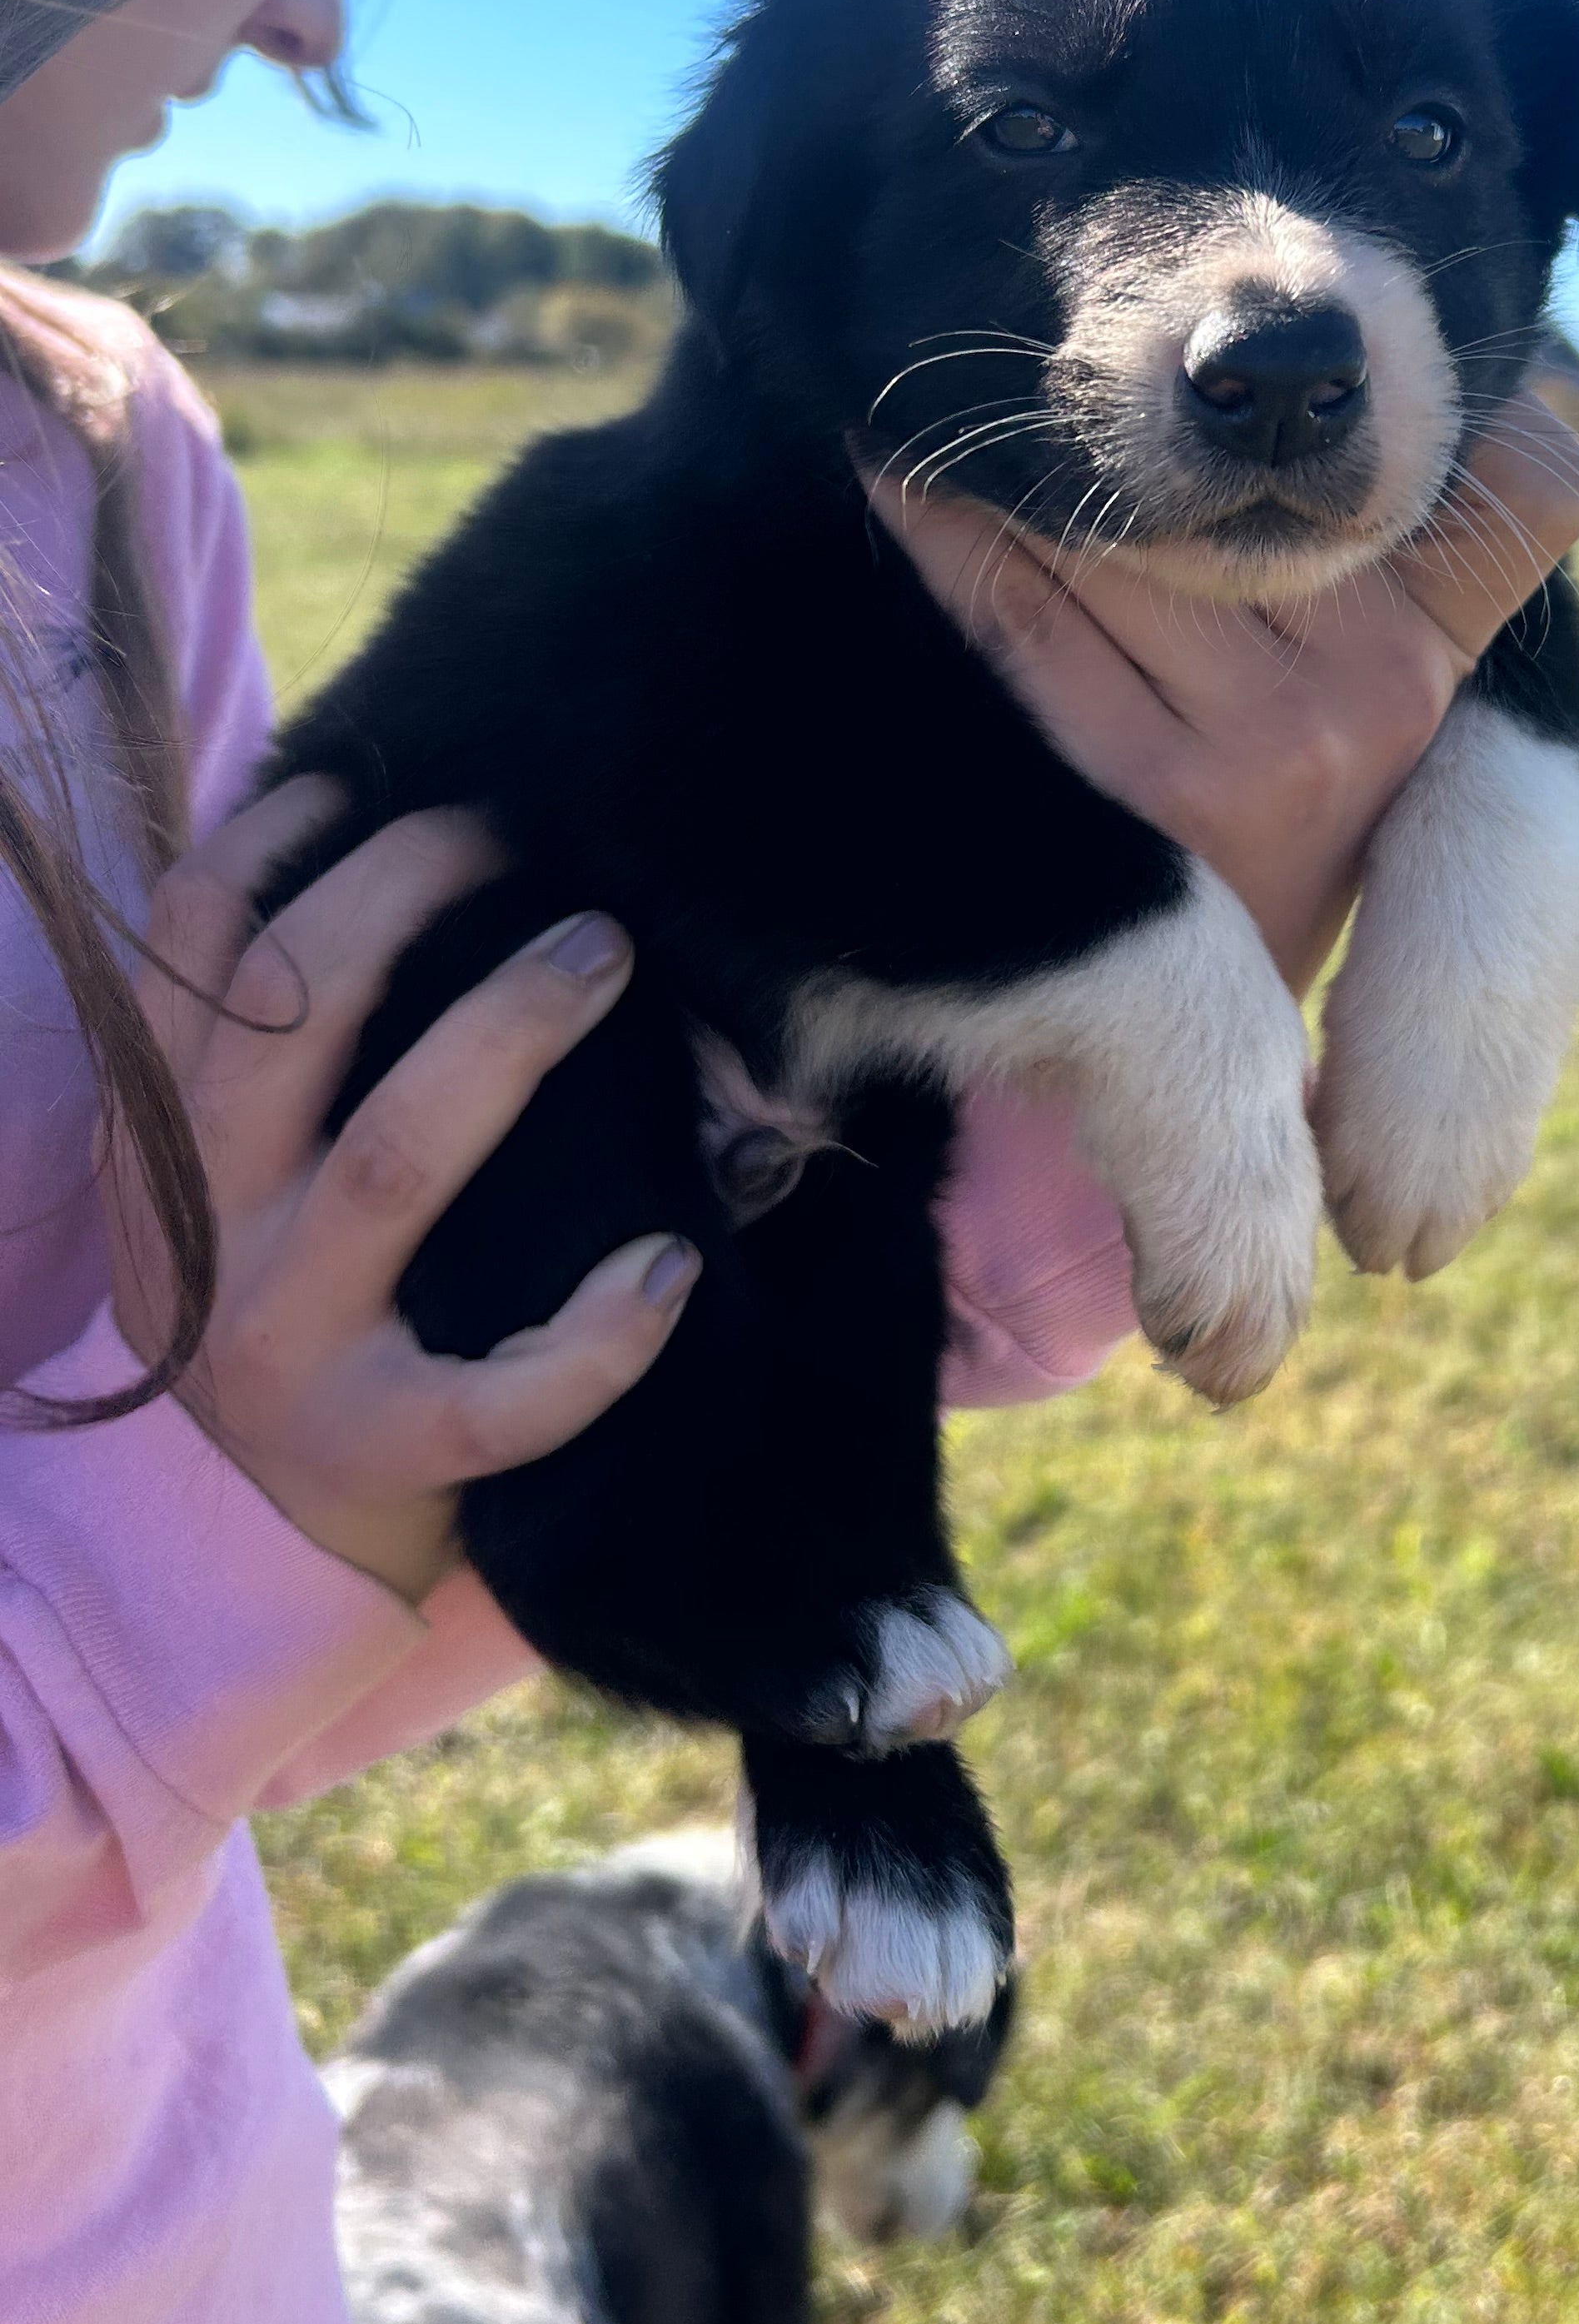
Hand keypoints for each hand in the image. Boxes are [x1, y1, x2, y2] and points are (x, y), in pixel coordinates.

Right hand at [109, 783, 699, 1604]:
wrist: (227, 1547)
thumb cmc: (269, 1310)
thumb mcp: (215, 1181)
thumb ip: (261, 1059)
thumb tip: (384, 864)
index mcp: (163, 1145)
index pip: (184, 961)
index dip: (265, 850)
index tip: (364, 775)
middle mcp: (213, 1227)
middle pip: (292, 1023)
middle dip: (405, 900)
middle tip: (523, 832)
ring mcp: (293, 1341)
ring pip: (394, 1161)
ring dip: (503, 1040)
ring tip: (604, 949)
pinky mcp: (384, 1448)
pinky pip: (500, 1390)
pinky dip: (594, 1332)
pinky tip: (669, 1263)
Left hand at [869, 393, 1578, 990]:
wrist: (1238, 1033)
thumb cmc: (1305, 823)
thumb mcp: (1395, 695)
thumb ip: (1410, 554)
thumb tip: (1443, 375)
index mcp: (1446, 647)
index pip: (1429, 471)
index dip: (1372, 380)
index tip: (1264, 288)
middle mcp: (1384, 689)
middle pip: (1233, 491)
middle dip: (1133, 412)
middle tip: (1035, 327)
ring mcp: (1277, 744)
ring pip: (1127, 542)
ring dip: (1018, 460)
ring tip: (932, 386)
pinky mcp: (1166, 794)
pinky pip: (1036, 623)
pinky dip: (960, 540)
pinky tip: (902, 480)